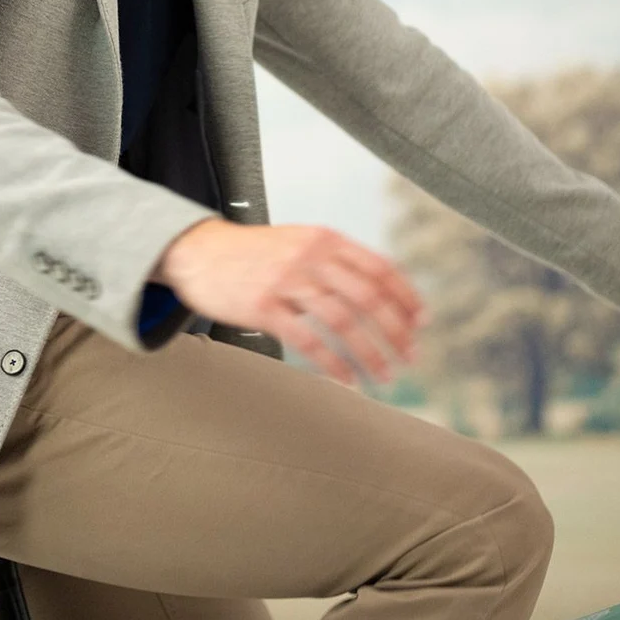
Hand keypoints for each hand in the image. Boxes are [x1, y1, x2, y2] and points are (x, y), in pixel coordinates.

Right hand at [150, 218, 428, 385]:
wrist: (198, 251)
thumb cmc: (254, 253)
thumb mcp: (299, 241)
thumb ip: (335, 259)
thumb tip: (380, 292)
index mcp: (325, 238)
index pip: (380, 268)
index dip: (406, 297)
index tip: (422, 324)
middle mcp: (310, 256)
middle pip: (368, 297)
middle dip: (395, 331)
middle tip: (410, 358)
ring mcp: (286, 280)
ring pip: (342, 321)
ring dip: (370, 353)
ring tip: (384, 376)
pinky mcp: (263, 306)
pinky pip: (308, 340)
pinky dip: (333, 364)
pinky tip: (347, 380)